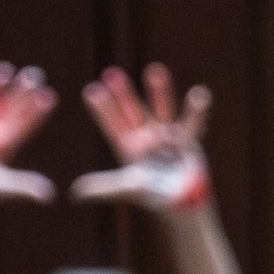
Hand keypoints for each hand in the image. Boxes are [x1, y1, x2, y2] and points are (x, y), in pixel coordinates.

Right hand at [0, 65, 59, 205]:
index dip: (36, 111)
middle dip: (22, 91)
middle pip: (11, 108)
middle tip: (36, 73)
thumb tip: (49, 195)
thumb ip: (23, 187)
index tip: (50, 95)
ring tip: (5, 69)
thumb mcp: (2, 188)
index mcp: (7, 145)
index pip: (25, 124)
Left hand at [71, 64, 213, 214]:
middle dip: (123, 93)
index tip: (92, 91)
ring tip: (154, 69)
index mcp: (128, 146)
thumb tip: (74, 192)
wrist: (183, 204)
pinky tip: (200, 94)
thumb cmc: (154, 196)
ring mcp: (166, 136)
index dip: (103, 109)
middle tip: (111, 73)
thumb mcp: (127, 188)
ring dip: (158, 91)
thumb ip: (103, 186)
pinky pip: (192, 122)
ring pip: (161, 109)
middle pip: (132, 110)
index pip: (112, 124)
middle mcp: (146, 137)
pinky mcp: (187, 139)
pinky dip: (196, 110)